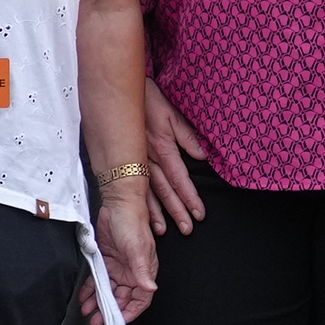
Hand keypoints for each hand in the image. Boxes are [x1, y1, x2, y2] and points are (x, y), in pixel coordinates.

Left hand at [95, 194, 159, 323]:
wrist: (118, 204)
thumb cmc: (133, 224)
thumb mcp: (138, 249)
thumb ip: (142, 271)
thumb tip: (150, 289)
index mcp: (145, 272)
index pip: (141, 299)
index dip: (131, 312)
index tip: (119, 321)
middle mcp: (132, 273)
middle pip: (122, 298)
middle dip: (111, 311)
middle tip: (98, 321)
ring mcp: (119, 268)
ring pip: (109, 291)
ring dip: (99, 302)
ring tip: (88, 312)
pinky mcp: (106, 261)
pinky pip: (99, 280)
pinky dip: (92, 289)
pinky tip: (85, 297)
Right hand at [140, 79, 209, 232]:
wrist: (123, 94)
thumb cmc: (149, 101)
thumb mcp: (173, 114)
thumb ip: (187, 136)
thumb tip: (201, 155)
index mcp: (163, 148)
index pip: (180, 178)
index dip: (190, 197)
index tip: (199, 213)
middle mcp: (150, 159)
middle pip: (166, 191)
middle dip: (177, 211)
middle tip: (187, 228)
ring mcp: (137, 162)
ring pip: (150, 192)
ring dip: (158, 213)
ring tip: (167, 230)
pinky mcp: (128, 161)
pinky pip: (136, 186)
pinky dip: (142, 203)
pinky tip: (146, 216)